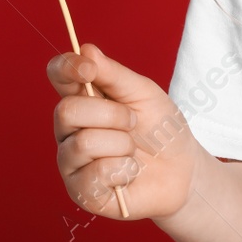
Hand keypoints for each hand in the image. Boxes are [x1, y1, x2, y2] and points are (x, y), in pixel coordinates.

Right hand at [49, 42, 202, 220]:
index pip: (58, 75)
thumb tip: (85, 50)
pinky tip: (129, 172)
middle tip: (133, 122)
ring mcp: (72, 161)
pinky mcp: (81, 191)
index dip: (66, 68)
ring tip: (133, 151)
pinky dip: (123, 170)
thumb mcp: (144, 93)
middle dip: (112, 115)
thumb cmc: (160, 128)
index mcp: (82, 98)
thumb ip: (114, 74)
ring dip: (122, 145)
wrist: (183, 171)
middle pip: (67, 111)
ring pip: (83, 143)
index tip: (88, 69)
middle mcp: (69, 129)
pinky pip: (94, 175)